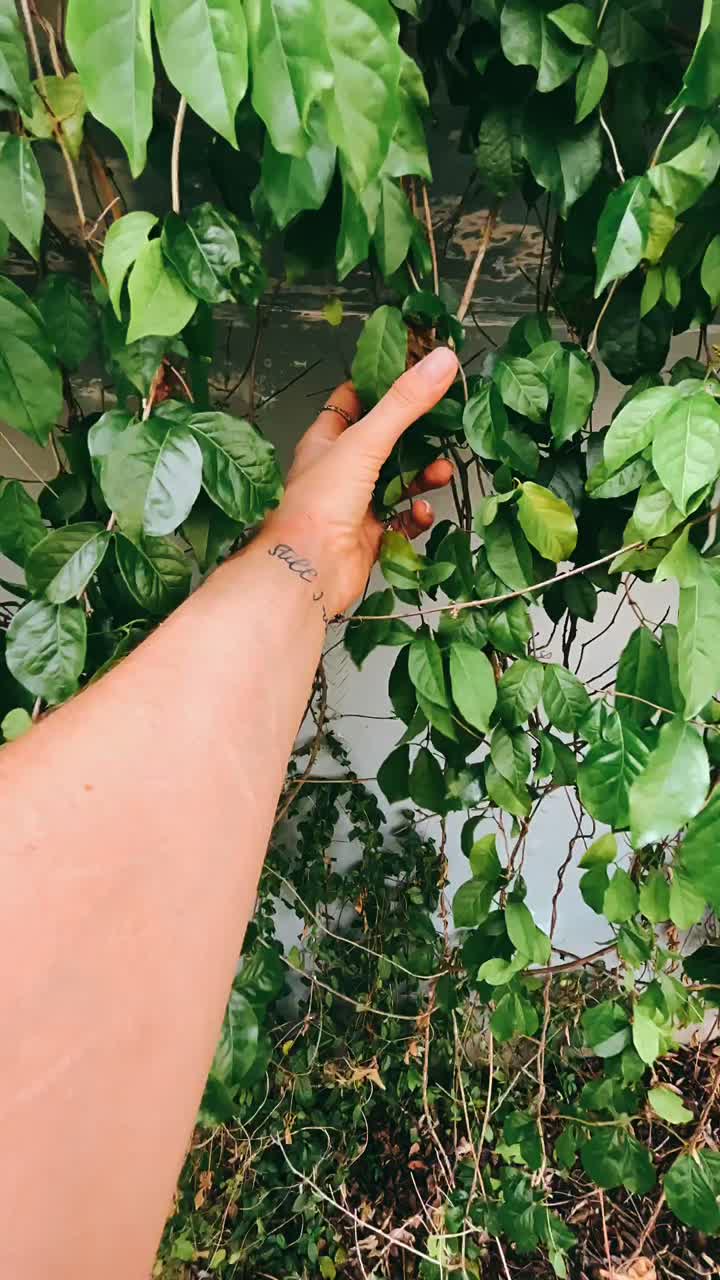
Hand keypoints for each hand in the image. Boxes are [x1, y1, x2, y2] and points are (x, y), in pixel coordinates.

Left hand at [261, 346, 458, 615]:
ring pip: (397, 482)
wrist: (309, 569)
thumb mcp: (364, 441)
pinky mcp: (370, 537)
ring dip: (422, 476)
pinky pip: (401, 521)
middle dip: (416, 437)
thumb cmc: (320, 503)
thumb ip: (404, 403)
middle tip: (444, 426)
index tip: (417, 373)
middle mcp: (339, 471)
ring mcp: (355, 504)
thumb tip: (441, 360)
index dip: (382, 384)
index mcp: (326, 440)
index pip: (353, 400)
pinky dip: (416, 516)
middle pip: (384, 442)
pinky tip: (424, 512)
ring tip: (443, 472)